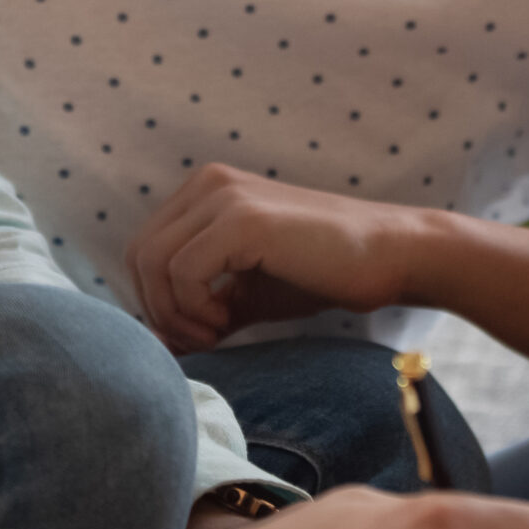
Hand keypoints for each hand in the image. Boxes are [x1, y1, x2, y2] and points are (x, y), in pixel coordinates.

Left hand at [126, 165, 436, 350]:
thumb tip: (157, 345)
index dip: (157, 302)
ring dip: (174, 313)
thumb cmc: (324, 273)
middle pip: (139, 256)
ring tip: (216, 333)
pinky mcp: (242, 220)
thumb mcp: (248, 291)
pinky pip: (181, 272)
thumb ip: (202, 305)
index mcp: (207, 190)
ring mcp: (224, 196)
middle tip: (202, 340)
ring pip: (152, 262)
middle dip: (159, 310)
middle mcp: (209, 183)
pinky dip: (193, 309)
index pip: (144, 250)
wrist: (389, 256)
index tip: (196, 335)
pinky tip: (226, 323)